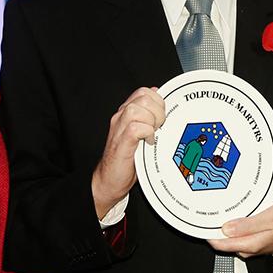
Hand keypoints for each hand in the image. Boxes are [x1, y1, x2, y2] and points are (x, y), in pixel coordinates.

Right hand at [91, 87, 164, 216]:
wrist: (110, 180)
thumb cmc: (128, 159)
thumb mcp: (142, 134)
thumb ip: (150, 117)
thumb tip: (160, 99)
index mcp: (127, 113)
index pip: (145, 92)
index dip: (159, 101)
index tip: (162, 118)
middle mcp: (121, 117)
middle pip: (144, 97)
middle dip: (159, 111)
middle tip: (160, 128)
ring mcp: (119, 128)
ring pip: (138, 109)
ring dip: (153, 121)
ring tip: (154, 134)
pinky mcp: (121, 142)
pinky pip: (135, 127)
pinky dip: (147, 133)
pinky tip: (149, 142)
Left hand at [211, 204, 272, 257]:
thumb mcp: (269, 218)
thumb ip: (247, 225)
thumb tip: (226, 229)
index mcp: (250, 244)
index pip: (221, 244)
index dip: (208, 234)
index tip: (200, 224)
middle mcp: (248, 249)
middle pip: (223, 243)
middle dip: (214, 230)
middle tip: (208, 215)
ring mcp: (251, 247)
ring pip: (230, 240)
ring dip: (223, 229)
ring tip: (219, 215)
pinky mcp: (254, 243)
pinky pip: (237, 238)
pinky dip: (232, 229)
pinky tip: (234, 220)